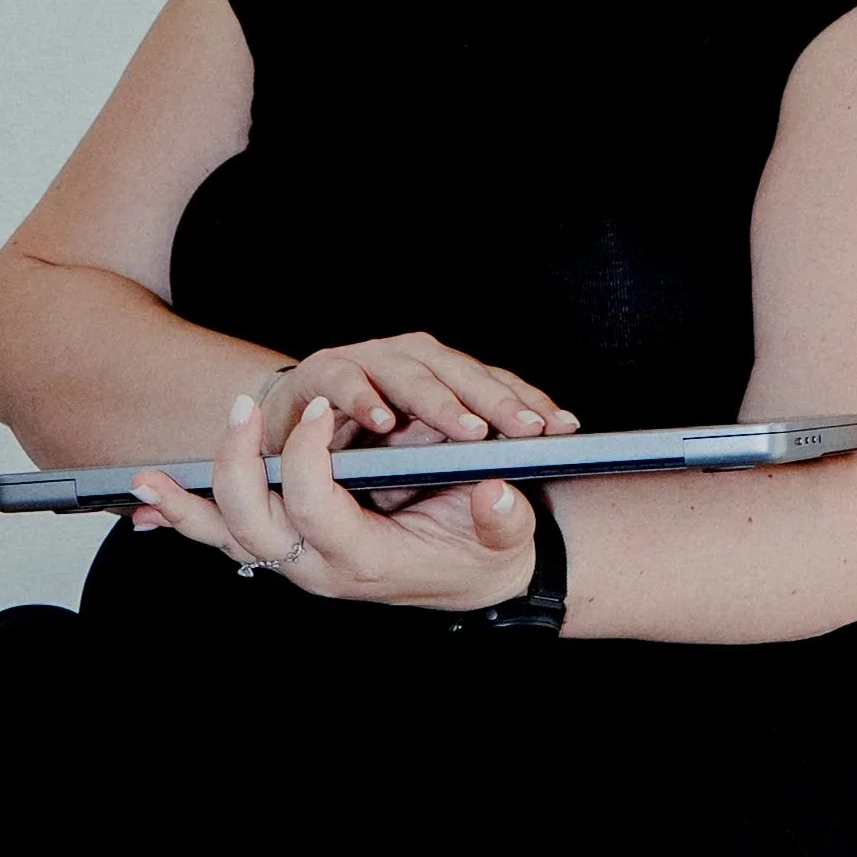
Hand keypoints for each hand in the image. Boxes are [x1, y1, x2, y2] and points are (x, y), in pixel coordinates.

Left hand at [129, 389, 553, 616]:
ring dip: (185, 511)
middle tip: (238, 411)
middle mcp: (320, 568)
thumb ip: (501, 517)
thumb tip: (495, 495)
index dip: (307, 458)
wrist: (477, 580)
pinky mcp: (289, 550)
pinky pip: (227, 540)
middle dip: (234, 468)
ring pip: (227, 541)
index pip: (312, 508)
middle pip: (252, 528)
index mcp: (365, 560)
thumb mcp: (503, 535)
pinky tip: (149, 504)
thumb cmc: (483, 551)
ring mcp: (299, 563)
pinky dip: (188, 521)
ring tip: (142, 483)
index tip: (319, 409)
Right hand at [252, 333, 578, 462]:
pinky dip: (362, 398)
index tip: (565, 429)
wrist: (291, 455)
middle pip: (463, 374)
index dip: (530, 404)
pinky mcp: (321, 377)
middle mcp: (412, 363)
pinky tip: (382, 419)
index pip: (497, 384)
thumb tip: (504, 493)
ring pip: (410, 373)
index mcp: (447, 379)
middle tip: (527, 431)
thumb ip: (477, 487)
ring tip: (470, 430)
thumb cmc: (375, 467)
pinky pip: (343, 381)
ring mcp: (366, 364)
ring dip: (440, 401)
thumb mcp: (436, 481)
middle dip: (497, 401)